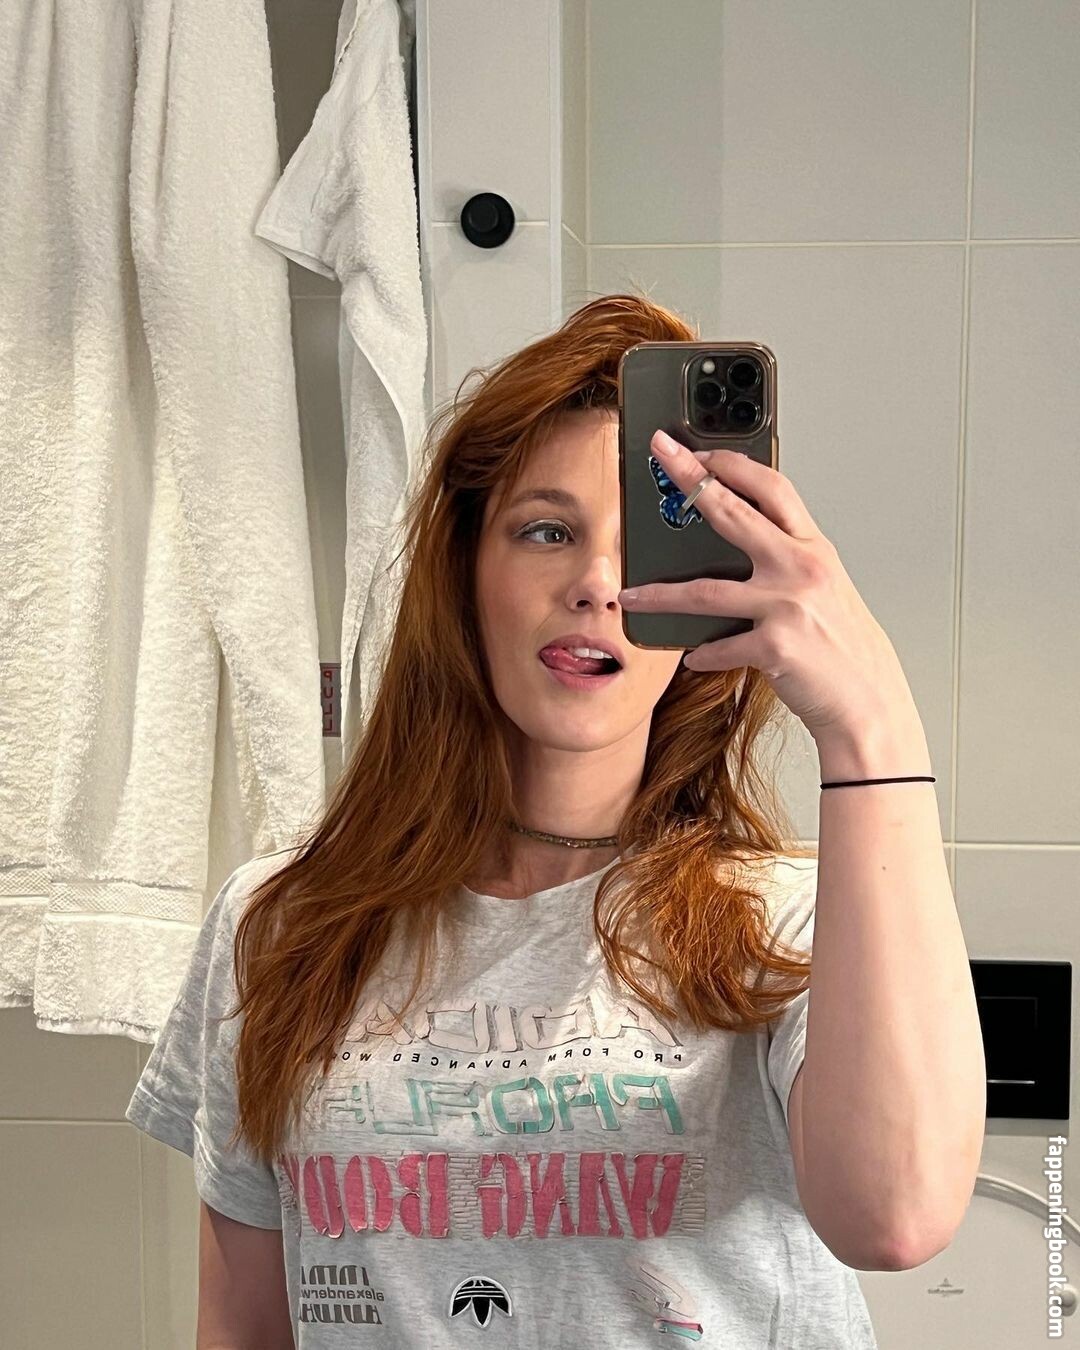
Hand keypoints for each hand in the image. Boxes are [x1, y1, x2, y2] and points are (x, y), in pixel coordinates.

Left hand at [618, 429, 914, 741]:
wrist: (868, 701)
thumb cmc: (843, 646)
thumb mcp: (823, 589)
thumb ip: (787, 561)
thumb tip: (737, 544)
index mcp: (814, 549)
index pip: (771, 487)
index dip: (732, 464)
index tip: (697, 451)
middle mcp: (802, 568)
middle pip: (733, 513)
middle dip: (691, 479)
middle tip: (660, 457)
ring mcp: (788, 606)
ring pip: (705, 590)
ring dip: (660, 595)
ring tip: (630, 595)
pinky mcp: (775, 646)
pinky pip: (720, 645)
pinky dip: (702, 654)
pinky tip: (693, 657)